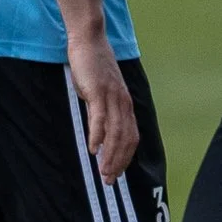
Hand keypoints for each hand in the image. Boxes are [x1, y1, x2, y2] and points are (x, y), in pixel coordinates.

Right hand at [66, 33, 138, 183]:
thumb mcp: (99, 92)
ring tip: (103, 171)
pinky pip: (100, 118)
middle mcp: (123, 102)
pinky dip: (98, 136)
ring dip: (110, 155)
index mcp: (125, 104)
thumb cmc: (92, 66)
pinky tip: (93, 149)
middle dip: (119, 162)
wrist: (89, 41)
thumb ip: (100, 111)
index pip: (131, 137)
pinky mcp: (98, 91)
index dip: (125, 158)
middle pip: (126, 139)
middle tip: (109, 180)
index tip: (116, 173)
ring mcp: (112, 97)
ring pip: (116, 133)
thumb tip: (98, 132)